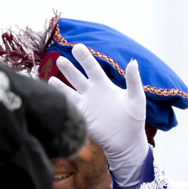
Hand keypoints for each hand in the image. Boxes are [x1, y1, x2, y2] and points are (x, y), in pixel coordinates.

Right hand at [49, 43, 147, 188]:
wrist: (127, 141)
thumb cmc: (134, 119)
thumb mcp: (136, 98)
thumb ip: (133, 80)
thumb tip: (133, 62)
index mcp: (105, 85)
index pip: (92, 68)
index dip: (84, 58)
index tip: (77, 47)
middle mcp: (92, 92)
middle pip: (77, 77)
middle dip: (69, 68)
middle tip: (60, 59)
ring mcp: (85, 104)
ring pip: (68, 91)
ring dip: (59, 85)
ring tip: (51, 78)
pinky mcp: (81, 117)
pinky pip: (68, 107)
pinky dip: (60, 102)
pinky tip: (51, 97)